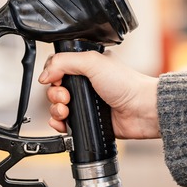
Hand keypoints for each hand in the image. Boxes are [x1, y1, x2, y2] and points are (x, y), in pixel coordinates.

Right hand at [38, 51, 160, 139]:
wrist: (142, 110)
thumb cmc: (126, 84)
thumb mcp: (92, 62)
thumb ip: (64, 62)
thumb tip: (44, 74)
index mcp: (86, 66)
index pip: (58, 67)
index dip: (52, 74)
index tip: (56, 80)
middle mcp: (85, 84)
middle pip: (55, 88)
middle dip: (54, 94)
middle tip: (66, 97)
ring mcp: (86, 103)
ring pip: (58, 106)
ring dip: (56, 109)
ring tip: (66, 110)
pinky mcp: (87, 120)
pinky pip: (65, 123)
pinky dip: (59, 124)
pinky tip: (63, 123)